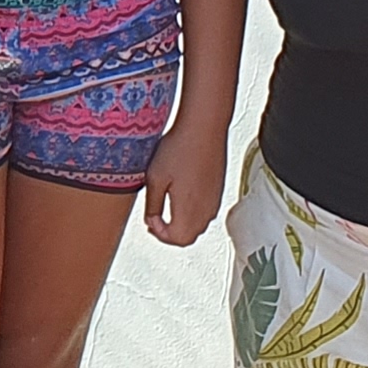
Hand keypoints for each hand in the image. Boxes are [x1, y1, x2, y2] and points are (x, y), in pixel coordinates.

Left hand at [137, 110, 227, 246]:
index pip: (177, 239)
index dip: (159, 234)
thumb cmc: (179, 149)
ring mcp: (215, 200)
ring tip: (165, 207)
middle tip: (154, 218)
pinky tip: (180, 196)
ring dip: (181, 223)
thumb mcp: (155, 178)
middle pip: (188, 236)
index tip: (149, 220)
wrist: (204, 128)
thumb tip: (151, 220)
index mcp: (190, 211)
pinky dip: (191, 212)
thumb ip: (152, 205)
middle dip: (169, 232)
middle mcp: (206, 210)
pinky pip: (205, 212)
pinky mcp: (218, 190)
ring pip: (198, 225)